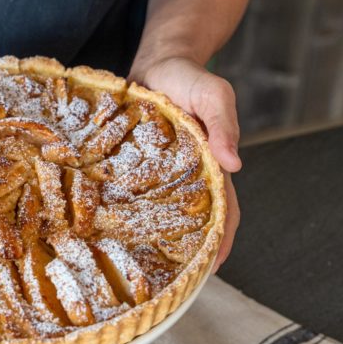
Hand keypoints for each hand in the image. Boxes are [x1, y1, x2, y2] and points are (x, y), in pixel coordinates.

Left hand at [129, 56, 240, 271]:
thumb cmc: (189, 78)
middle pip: (187, 221)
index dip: (220, 242)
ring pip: (156, 213)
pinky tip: (107, 230)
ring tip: (132, 266)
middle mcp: (182, 176)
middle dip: (182, 250)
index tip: (210, 270)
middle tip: (167, 281)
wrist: (155, 61)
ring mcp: (156, 173)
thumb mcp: (213, 94)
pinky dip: (126, 212)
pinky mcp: (132, 166)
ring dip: (150, 236)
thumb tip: (235, 164)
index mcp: (208, 167)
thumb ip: (224, 124)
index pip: (222, 212)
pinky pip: (129, 193)